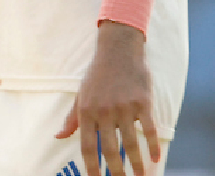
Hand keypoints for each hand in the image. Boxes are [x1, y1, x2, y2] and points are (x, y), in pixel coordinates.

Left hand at [55, 22, 162, 175]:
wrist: (118, 50)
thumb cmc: (97, 76)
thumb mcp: (80, 95)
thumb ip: (72, 118)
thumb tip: (58, 136)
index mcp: (87, 111)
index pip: (88, 146)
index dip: (92, 167)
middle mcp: (104, 111)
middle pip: (111, 149)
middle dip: (116, 171)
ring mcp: (124, 107)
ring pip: (131, 143)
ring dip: (137, 163)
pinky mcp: (142, 102)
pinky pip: (148, 129)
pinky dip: (152, 146)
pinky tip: (155, 159)